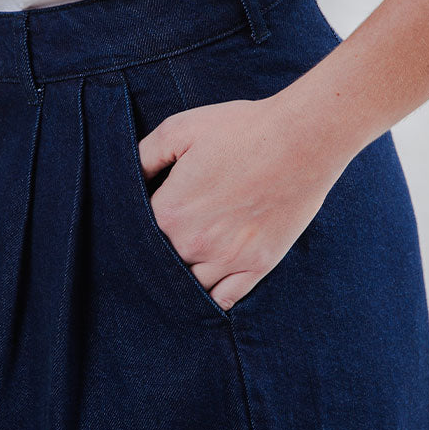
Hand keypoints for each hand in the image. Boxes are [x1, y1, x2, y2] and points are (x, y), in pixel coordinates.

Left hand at [138, 95, 351, 310]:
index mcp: (170, 212)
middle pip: (162, 263)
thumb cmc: (241, 130)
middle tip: (164, 247)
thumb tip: (126, 175)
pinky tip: (205, 294)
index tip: (146, 223)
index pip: (138, 234)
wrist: (302, 140)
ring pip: (190, 286)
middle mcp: (193, 243)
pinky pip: (226, 299)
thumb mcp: (180, 129)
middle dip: (158, 256)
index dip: (139, 228)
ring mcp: (227, 259)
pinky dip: (212, 301)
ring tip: (180, 271)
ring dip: (182, 280)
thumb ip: (144, 155)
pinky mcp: (257, 265)